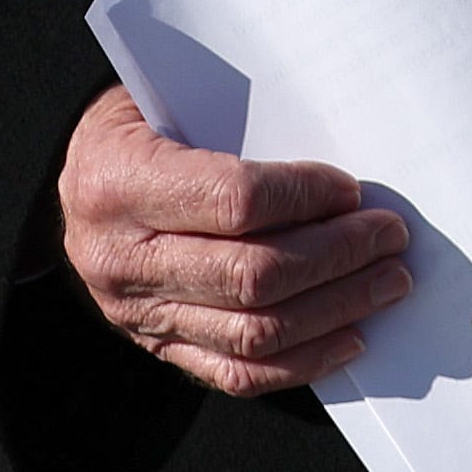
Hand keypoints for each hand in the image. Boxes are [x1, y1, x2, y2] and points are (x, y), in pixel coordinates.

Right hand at [54, 82, 410, 396]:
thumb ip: (244, 125)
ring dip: (336, 307)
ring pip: (254, 331)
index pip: (235, 201)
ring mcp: (135, 311)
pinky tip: (349, 337)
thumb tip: (341, 172)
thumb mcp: (173, 99)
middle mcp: (121, 257)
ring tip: (387, 282)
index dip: (306, 197)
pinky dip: (302, 361)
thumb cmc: (146, 123)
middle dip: (338, 257)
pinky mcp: (155, 344)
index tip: (353, 191)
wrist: (82, 176)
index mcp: (119, 183)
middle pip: (252, 275)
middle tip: (390, 237)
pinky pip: (236, 372)